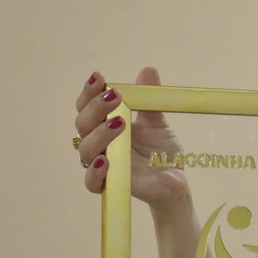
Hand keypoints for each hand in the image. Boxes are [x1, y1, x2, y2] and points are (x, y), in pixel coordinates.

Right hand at [74, 67, 188, 207]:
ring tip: (119, 124)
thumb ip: (149, 101)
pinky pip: (92, 182)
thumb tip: (148, 70)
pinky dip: (96, 172)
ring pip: (86, 150)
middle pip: (83, 124)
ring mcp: (103, 166)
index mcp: (105, 126)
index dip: (89, 92)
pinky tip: (105, 161)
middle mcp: (99, 145)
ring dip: (100, 134)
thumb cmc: (160, 152)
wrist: (175, 181)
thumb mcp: (157, 123)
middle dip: (95, 108)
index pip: (87, 107)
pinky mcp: (110, 187)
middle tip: (115, 97)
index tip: (100, 77)